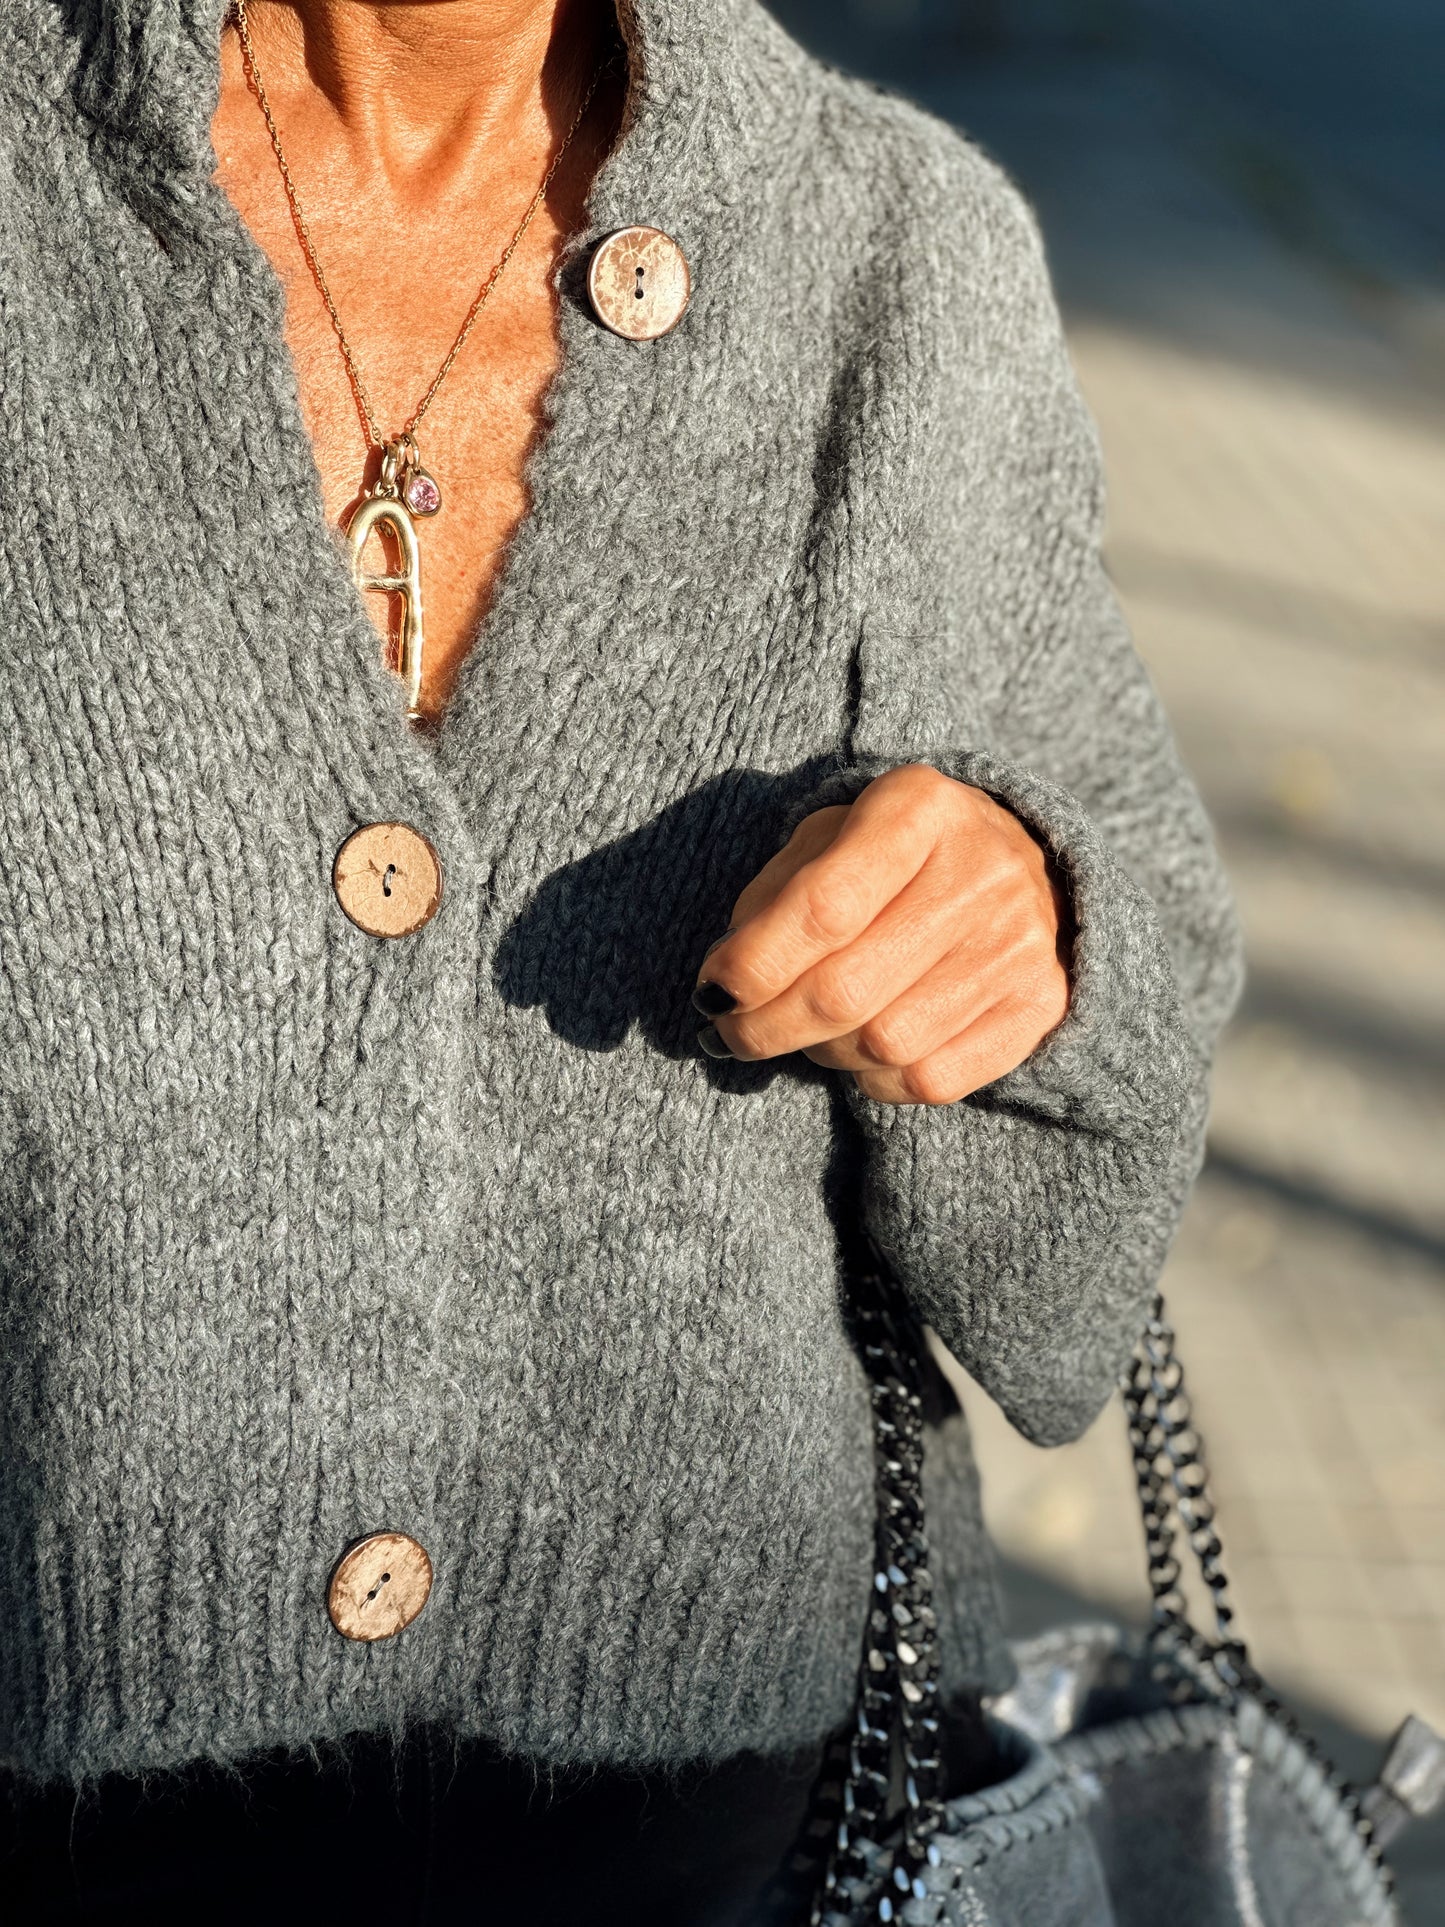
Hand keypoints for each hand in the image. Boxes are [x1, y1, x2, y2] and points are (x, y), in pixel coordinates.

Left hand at [690, 764, 1071, 1103]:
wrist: (1018, 864)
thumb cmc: (892, 856)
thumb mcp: (827, 840)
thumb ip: (770, 901)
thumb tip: (723, 989)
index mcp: (918, 807)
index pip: (823, 907)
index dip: (754, 963)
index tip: (712, 990)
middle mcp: (982, 872)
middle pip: (845, 990)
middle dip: (765, 1027)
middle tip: (731, 1032)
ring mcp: (1020, 944)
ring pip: (883, 1045)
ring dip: (819, 1053)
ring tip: (806, 1030)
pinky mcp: (1041, 1005)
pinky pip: (929, 1080)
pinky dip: (874, 1080)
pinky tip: (860, 1052)